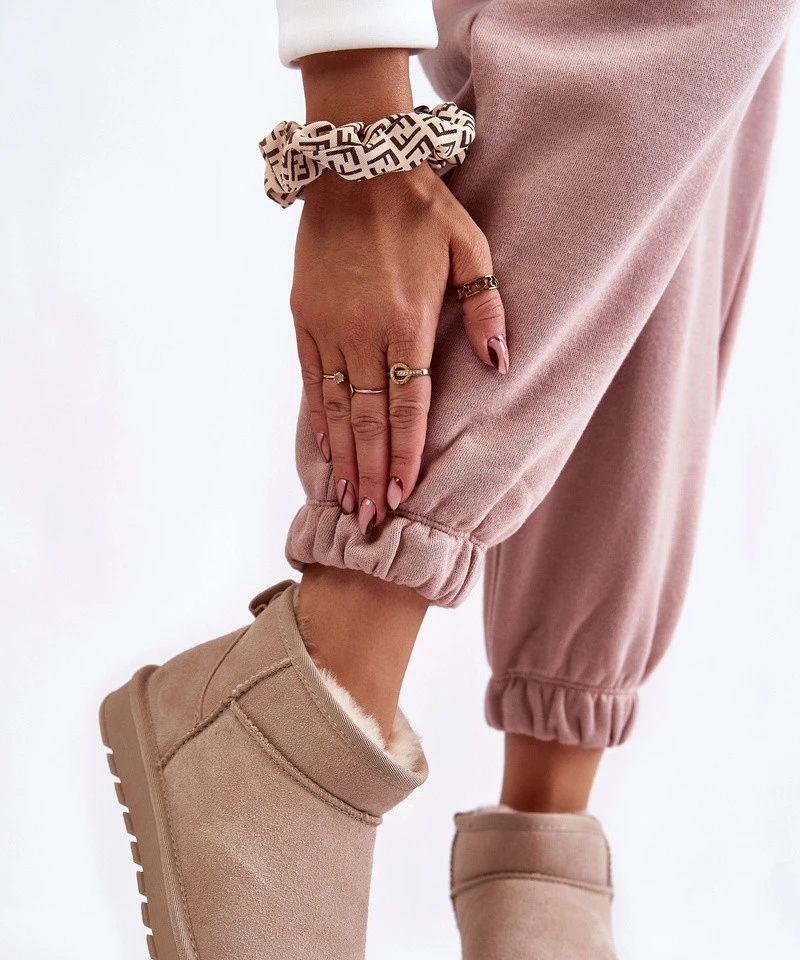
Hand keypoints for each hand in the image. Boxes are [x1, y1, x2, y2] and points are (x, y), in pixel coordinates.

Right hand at [289, 52, 507, 533]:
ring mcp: (328, 326)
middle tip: (371, 521)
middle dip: (372, 473)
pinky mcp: (304, 317)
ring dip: (342, 458)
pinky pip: (310, 379)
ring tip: (346, 500)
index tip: (405, 494)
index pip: (407, 404)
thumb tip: (499, 365)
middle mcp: (363, 331)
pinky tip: (323, 450)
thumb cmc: (421, 205)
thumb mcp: (469, 246)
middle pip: (368, 418)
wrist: (354, 162)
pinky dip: (318, 418)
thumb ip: (486, 308)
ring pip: (335, 407)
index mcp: (407, 319)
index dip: (406, 453)